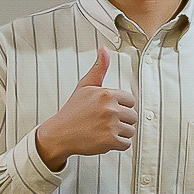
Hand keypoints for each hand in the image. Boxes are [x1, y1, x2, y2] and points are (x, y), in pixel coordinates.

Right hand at [32, 47, 136, 169]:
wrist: (59, 133)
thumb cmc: (73, 110)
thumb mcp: (85, 86)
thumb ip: (99, 68)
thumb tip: (104, 49)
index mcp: (107, 94)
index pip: (131, 100)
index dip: (121, 106)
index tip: (107, 110)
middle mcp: (110, 109)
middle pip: (133, 116)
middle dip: (122, 121)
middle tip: (105, 122)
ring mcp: (110, 125)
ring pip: (131, 131)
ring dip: (120, 133)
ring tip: (104, 130)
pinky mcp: (110, 141)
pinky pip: (126, 144)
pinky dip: (118, 145)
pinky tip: (104, 139)